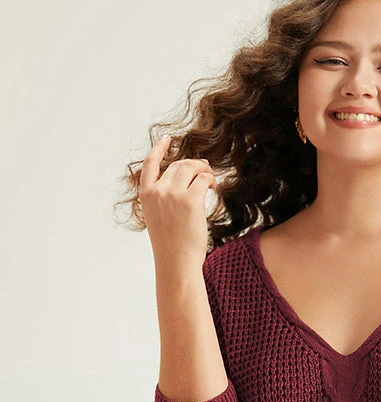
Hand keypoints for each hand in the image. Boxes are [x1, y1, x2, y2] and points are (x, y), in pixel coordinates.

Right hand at [138, 134, 217, 270]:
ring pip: (191, 168)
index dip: (159, 149)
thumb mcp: (160, 217)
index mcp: (147, 195)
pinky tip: (213, 187)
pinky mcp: (191, 200)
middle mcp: (158, 191)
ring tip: (211, 180)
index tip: (167, 139)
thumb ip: (166, 198)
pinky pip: (203, 179)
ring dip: (204, 170)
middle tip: (205, 170)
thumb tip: (189, 179)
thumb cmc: (171, 245)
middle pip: (177, 165)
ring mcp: (173, 194)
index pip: (150, 164)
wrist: (176, 261)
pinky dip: (210, 180)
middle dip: (193, 165)